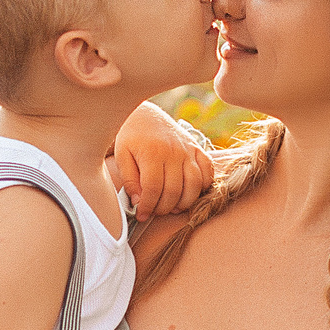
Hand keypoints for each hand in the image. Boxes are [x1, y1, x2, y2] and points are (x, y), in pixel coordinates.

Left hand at [111, 102, 214, 220]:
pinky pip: (208, 171)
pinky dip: (204, 186)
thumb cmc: (131, 137)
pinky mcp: (197, 148)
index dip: (148, 206)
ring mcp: (188, 150)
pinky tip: (190, 193)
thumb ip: (130, 180)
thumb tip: (139, 202)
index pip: (153, 189)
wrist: (146, 114)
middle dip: (164, 208)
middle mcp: (173, 152)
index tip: (142, 215)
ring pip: (194, 185)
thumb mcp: (122, 156)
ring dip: (184, 202)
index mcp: (152, 153)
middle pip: (174, 190)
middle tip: (155, 212)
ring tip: (172, 207)